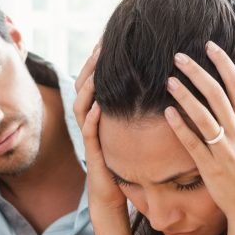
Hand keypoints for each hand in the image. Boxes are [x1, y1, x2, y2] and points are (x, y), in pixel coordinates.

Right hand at [74, 45, 128, 216]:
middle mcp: (90, 122)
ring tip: (97, 69)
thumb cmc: (123, 163)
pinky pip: (89, 133)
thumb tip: (153, 88)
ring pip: (81, 106)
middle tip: (100, 44)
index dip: (98, 61)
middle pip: (82, 87)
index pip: (94, 82)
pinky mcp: (94, 153)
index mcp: (98, 115)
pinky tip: (99, 105)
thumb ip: (133, 112)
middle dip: (90, 66)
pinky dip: (92, 118)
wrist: (111, 195)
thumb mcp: (128, 132)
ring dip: (88, 87)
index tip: (108, 40)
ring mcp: (89, 137)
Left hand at [164, 41, 234, 226]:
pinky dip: (180, 127)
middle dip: (197, 72)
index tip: (209, 46)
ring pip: (203, 116)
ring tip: (169, 80)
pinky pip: (193, 143)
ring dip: (185, 95)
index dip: (223, 63)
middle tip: (179, 57)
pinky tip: (167, 112)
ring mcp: (224, 150)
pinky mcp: (210, 166)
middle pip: (217, 94)